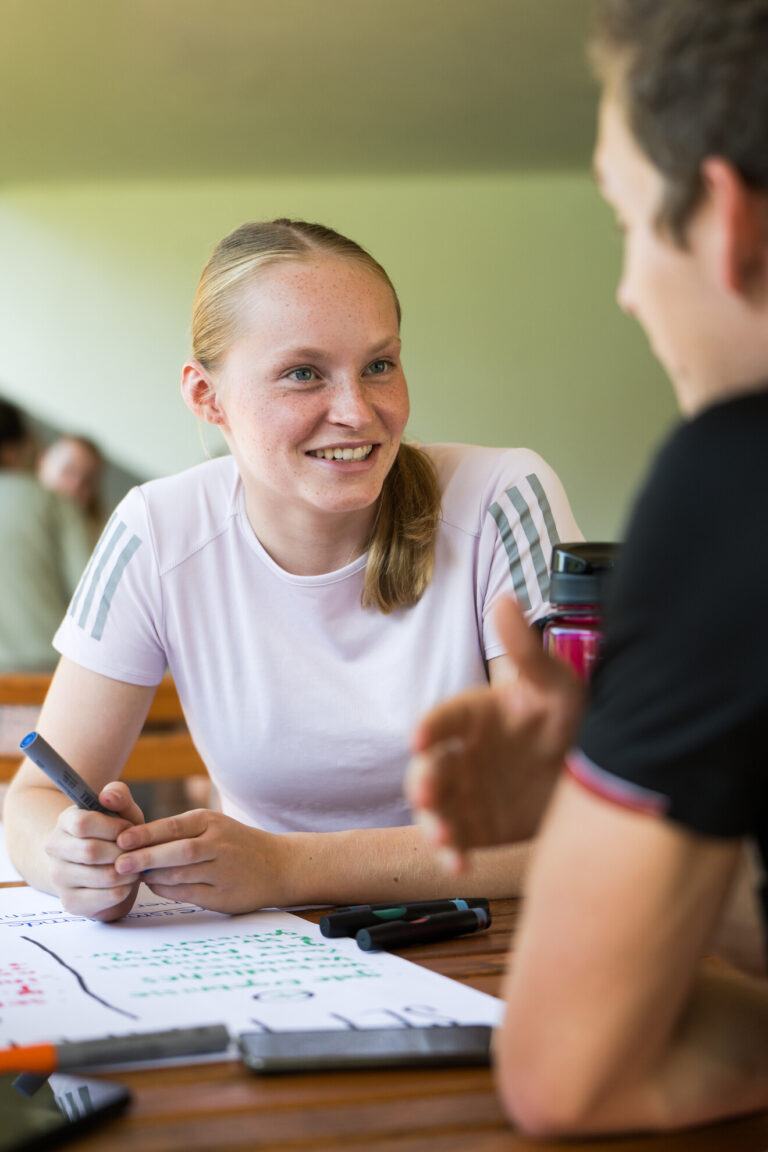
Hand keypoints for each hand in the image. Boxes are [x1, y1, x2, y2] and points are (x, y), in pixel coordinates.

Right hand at [45, 781, 144, 920]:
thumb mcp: (122, 811)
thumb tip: (107, 795)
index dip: (112, 827)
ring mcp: (59, 877)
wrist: (105, 865)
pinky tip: (126, 882)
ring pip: (104, 876)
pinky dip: (125, 889)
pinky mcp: (71, 902)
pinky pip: (107, 897)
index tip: (128, 830)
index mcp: (65, 821)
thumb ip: (119, 796)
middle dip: (123, 851)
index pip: (82, 823)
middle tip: (137, 851)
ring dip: (129, 871)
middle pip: (92, 852)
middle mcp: (55, 849)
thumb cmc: (115, 834)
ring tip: (135, 865)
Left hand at [114, 809, 289, 913]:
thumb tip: (135, 841)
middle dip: (144, 857)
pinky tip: (155, 886)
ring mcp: (223, 871)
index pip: (173, 825)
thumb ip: (180, 832)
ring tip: (131, 876)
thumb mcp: (213, 826)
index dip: (145, 834)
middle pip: (176, 851)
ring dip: (152, 876)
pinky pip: (188, 893)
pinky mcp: (223, 895)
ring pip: (180, 874)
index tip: (120, 840)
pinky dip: (167, 890)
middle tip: (118, 864)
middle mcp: (218, 844)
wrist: (278, 865)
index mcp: (212, 822)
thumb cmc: (235, 844)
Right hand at [406, 597, 585, 870]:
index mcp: (471, 717)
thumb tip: (505, 600)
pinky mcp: (476, 828)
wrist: (588, 768)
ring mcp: (464, 794)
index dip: (430, 728)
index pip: (443, 720)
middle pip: (429, 768)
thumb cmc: (563, 715)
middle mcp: (459, 755)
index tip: (419, 738)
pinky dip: (452, 856)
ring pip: (436, 810)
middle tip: (427, 793)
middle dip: (423, 782)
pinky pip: (457, 844)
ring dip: (432, 824)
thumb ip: (527, 650)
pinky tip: (459, 865)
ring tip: (443, 840)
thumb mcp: (555, 682)